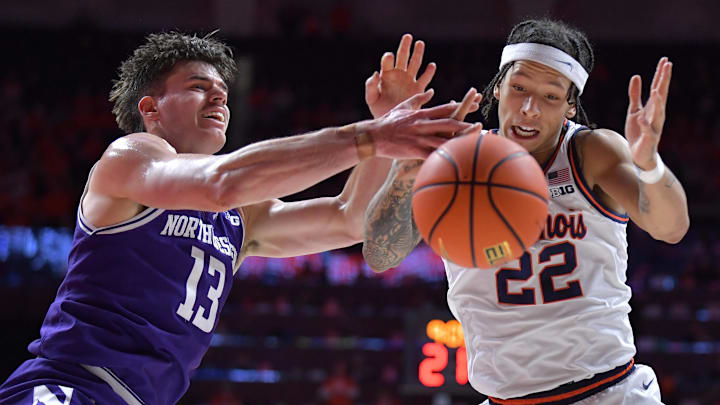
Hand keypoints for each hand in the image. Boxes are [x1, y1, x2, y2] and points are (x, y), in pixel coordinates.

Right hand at [361, 90, 482, 159]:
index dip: (460, 106)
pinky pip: (431, 154)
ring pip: (442, 138)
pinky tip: (454, 161)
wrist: (372, 135)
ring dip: (458, 141)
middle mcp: (422, 123)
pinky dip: (443, 157)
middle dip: (464, 124)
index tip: (474, 105)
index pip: (444, 108)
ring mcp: (418, 137)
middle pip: (448, 122)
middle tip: (479, 125)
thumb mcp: (402, 106)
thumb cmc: (386, 122)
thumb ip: (418, 98)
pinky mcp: (413, 149)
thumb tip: (430, 91)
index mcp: (421, 113)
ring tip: (471, 144)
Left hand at [365, 34, 436, 117]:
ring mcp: (409, 81)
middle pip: (403, 57)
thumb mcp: (371, 98)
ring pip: (415, 64)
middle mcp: (398, 75)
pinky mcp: (418, 90)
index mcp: (386, 76)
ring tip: (420, 43)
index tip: (389, 56)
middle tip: (408, 36)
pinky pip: (425, 79)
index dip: (388, 58)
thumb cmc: (378, 109)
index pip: (387, 63)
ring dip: (417, 54)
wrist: (390, 122)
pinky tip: (431, 65)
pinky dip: (429, 73)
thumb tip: (376, 73)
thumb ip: (371, 86)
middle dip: (405, 47)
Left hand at [625, 57, 671, 169]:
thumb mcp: (634, 110)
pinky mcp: (649, 138)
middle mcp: (657, 115)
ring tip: (656, 90)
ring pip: (658, 113)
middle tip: (668, 65)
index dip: (661, 74)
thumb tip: (636, 76)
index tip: (665, 60)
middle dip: (664, 81)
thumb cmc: (638, 132)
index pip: (658, 87)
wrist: (639, 155)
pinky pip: (647, 131)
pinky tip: (641, 118)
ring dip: (657, 102)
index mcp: (653, 107)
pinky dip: (645, 125)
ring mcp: (654, 127)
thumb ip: (635, 94)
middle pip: (661, 95)